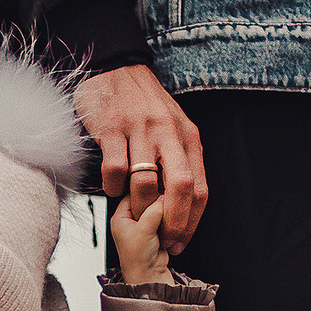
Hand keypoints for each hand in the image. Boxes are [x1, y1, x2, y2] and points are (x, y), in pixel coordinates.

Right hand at [74, 65, 208, 256]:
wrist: (115, 68)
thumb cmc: (144, 103)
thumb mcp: (173, 127)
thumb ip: (180, 159)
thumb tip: (183, 203)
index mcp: (188, 136)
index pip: (199, 187)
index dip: (192, 220)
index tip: (181, 241)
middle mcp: (168, 132)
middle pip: (180, 187)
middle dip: (173, 222)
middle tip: (163, 241)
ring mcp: (139, 130)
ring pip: (145, 182)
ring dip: (138, 206)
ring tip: (132, 213)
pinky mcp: (111, 128)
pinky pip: (114, 170)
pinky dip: (112, 187)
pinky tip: (112, 188)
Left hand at [108, 193, 170, 284]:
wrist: (149, 276)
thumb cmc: (138, 259)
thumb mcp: (144, 229)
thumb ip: (154, 210)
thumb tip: (164, 196)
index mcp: (120, 217)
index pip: (132, 193)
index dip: (145, 190)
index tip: (158, 187)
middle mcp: (131, 219)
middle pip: (147, 200)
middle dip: (157, 202)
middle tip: (164, 203)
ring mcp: (144, 225)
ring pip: (158, 209)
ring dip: (165, 212)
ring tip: (166, 219)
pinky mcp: (157, 230)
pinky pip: (166, 218)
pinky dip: (170, 220)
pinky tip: (171, 223)